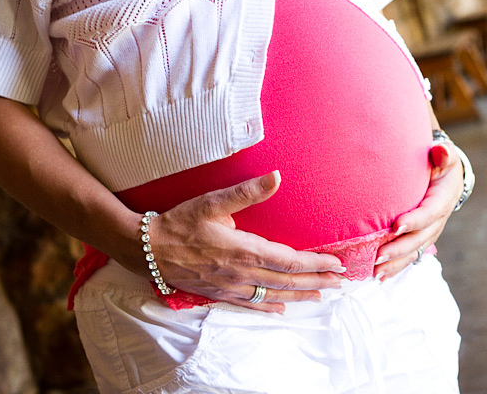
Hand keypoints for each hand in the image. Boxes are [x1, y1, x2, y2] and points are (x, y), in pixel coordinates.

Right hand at [117, 171, 345, 312]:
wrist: (146, 249)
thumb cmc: (180, 223)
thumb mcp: (213, 202)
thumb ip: (247, 192)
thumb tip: (276, 177)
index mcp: (245, 250)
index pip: (291, 261)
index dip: (316, 264)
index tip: (336, 263)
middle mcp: (242, 273)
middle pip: (288, 281)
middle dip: (317, 282)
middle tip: (340, 282)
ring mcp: (231, 287)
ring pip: (273, 295)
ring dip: (300, 296)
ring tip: (321, 296)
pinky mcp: (219, 293)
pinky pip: (250, 304)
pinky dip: (269, 307)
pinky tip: (281, 308)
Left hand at [373, 141, 463, 280]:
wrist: (446, 176)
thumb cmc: (440, 163)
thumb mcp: (444, 156)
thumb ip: (444, 154)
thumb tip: (440, 152)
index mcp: (444, 198)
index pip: (431, 212)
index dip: (416, 221)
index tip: (396, 226)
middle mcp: (439, 219)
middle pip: (421, 237)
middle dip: (400, 248)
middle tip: (378, 256)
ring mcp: (431, 231)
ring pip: (415, 251)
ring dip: (396, 263)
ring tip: (376, 272)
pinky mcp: (422, 237)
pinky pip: (410, 255)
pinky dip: (396, 266)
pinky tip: (380, 276)